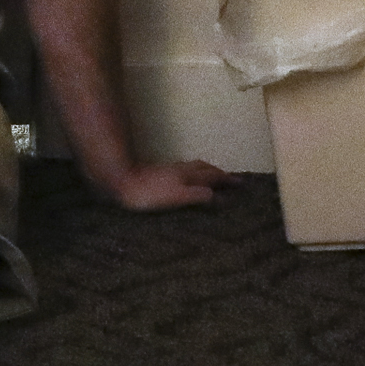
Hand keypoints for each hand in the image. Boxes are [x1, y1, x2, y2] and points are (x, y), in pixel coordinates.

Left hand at [96, 158, 230, 213]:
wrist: (122, 183)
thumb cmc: (149, 194)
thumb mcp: (176, 197)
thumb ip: (197, 195)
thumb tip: (217, 195)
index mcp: (187, 175)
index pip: (213, 175)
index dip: (227, 180)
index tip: (242, 183)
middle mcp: (181, 170)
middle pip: (205, 168)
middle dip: (220, 173)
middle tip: (231, 180)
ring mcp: (170, 171)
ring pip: (195, 168)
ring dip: (208, 172)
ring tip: (214, 178)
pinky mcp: (161, 174)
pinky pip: (185, 172)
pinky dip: (195, 175)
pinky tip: (188, 181)